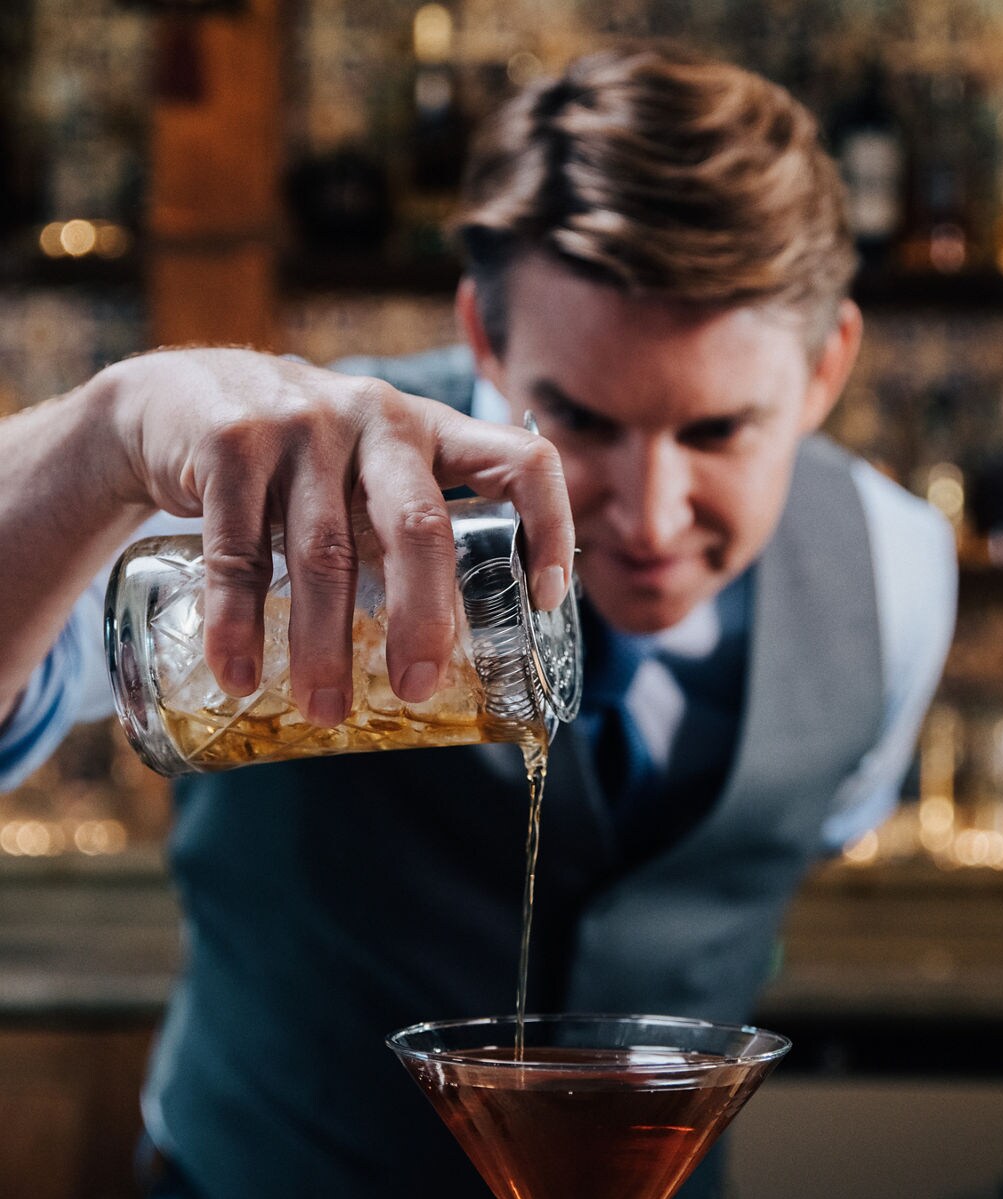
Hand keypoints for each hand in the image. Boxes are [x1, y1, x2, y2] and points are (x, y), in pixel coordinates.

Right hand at [106, 348, 572, 725]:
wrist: (171, 400)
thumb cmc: (296, 462)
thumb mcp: (366, 473)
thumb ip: (406, 530)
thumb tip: (447, 651)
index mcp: (430, 430)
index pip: (519, 459)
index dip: (550, 525)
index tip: (546, 600)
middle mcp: (377, 417)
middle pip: (420, 527)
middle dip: (423, 619)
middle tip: (418, 690)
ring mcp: (302, 424)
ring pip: (325, 553)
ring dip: (323, 645)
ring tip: (324, 711)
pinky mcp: (229, 441)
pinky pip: (238, 551)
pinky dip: (238, 623)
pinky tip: (239, 675)